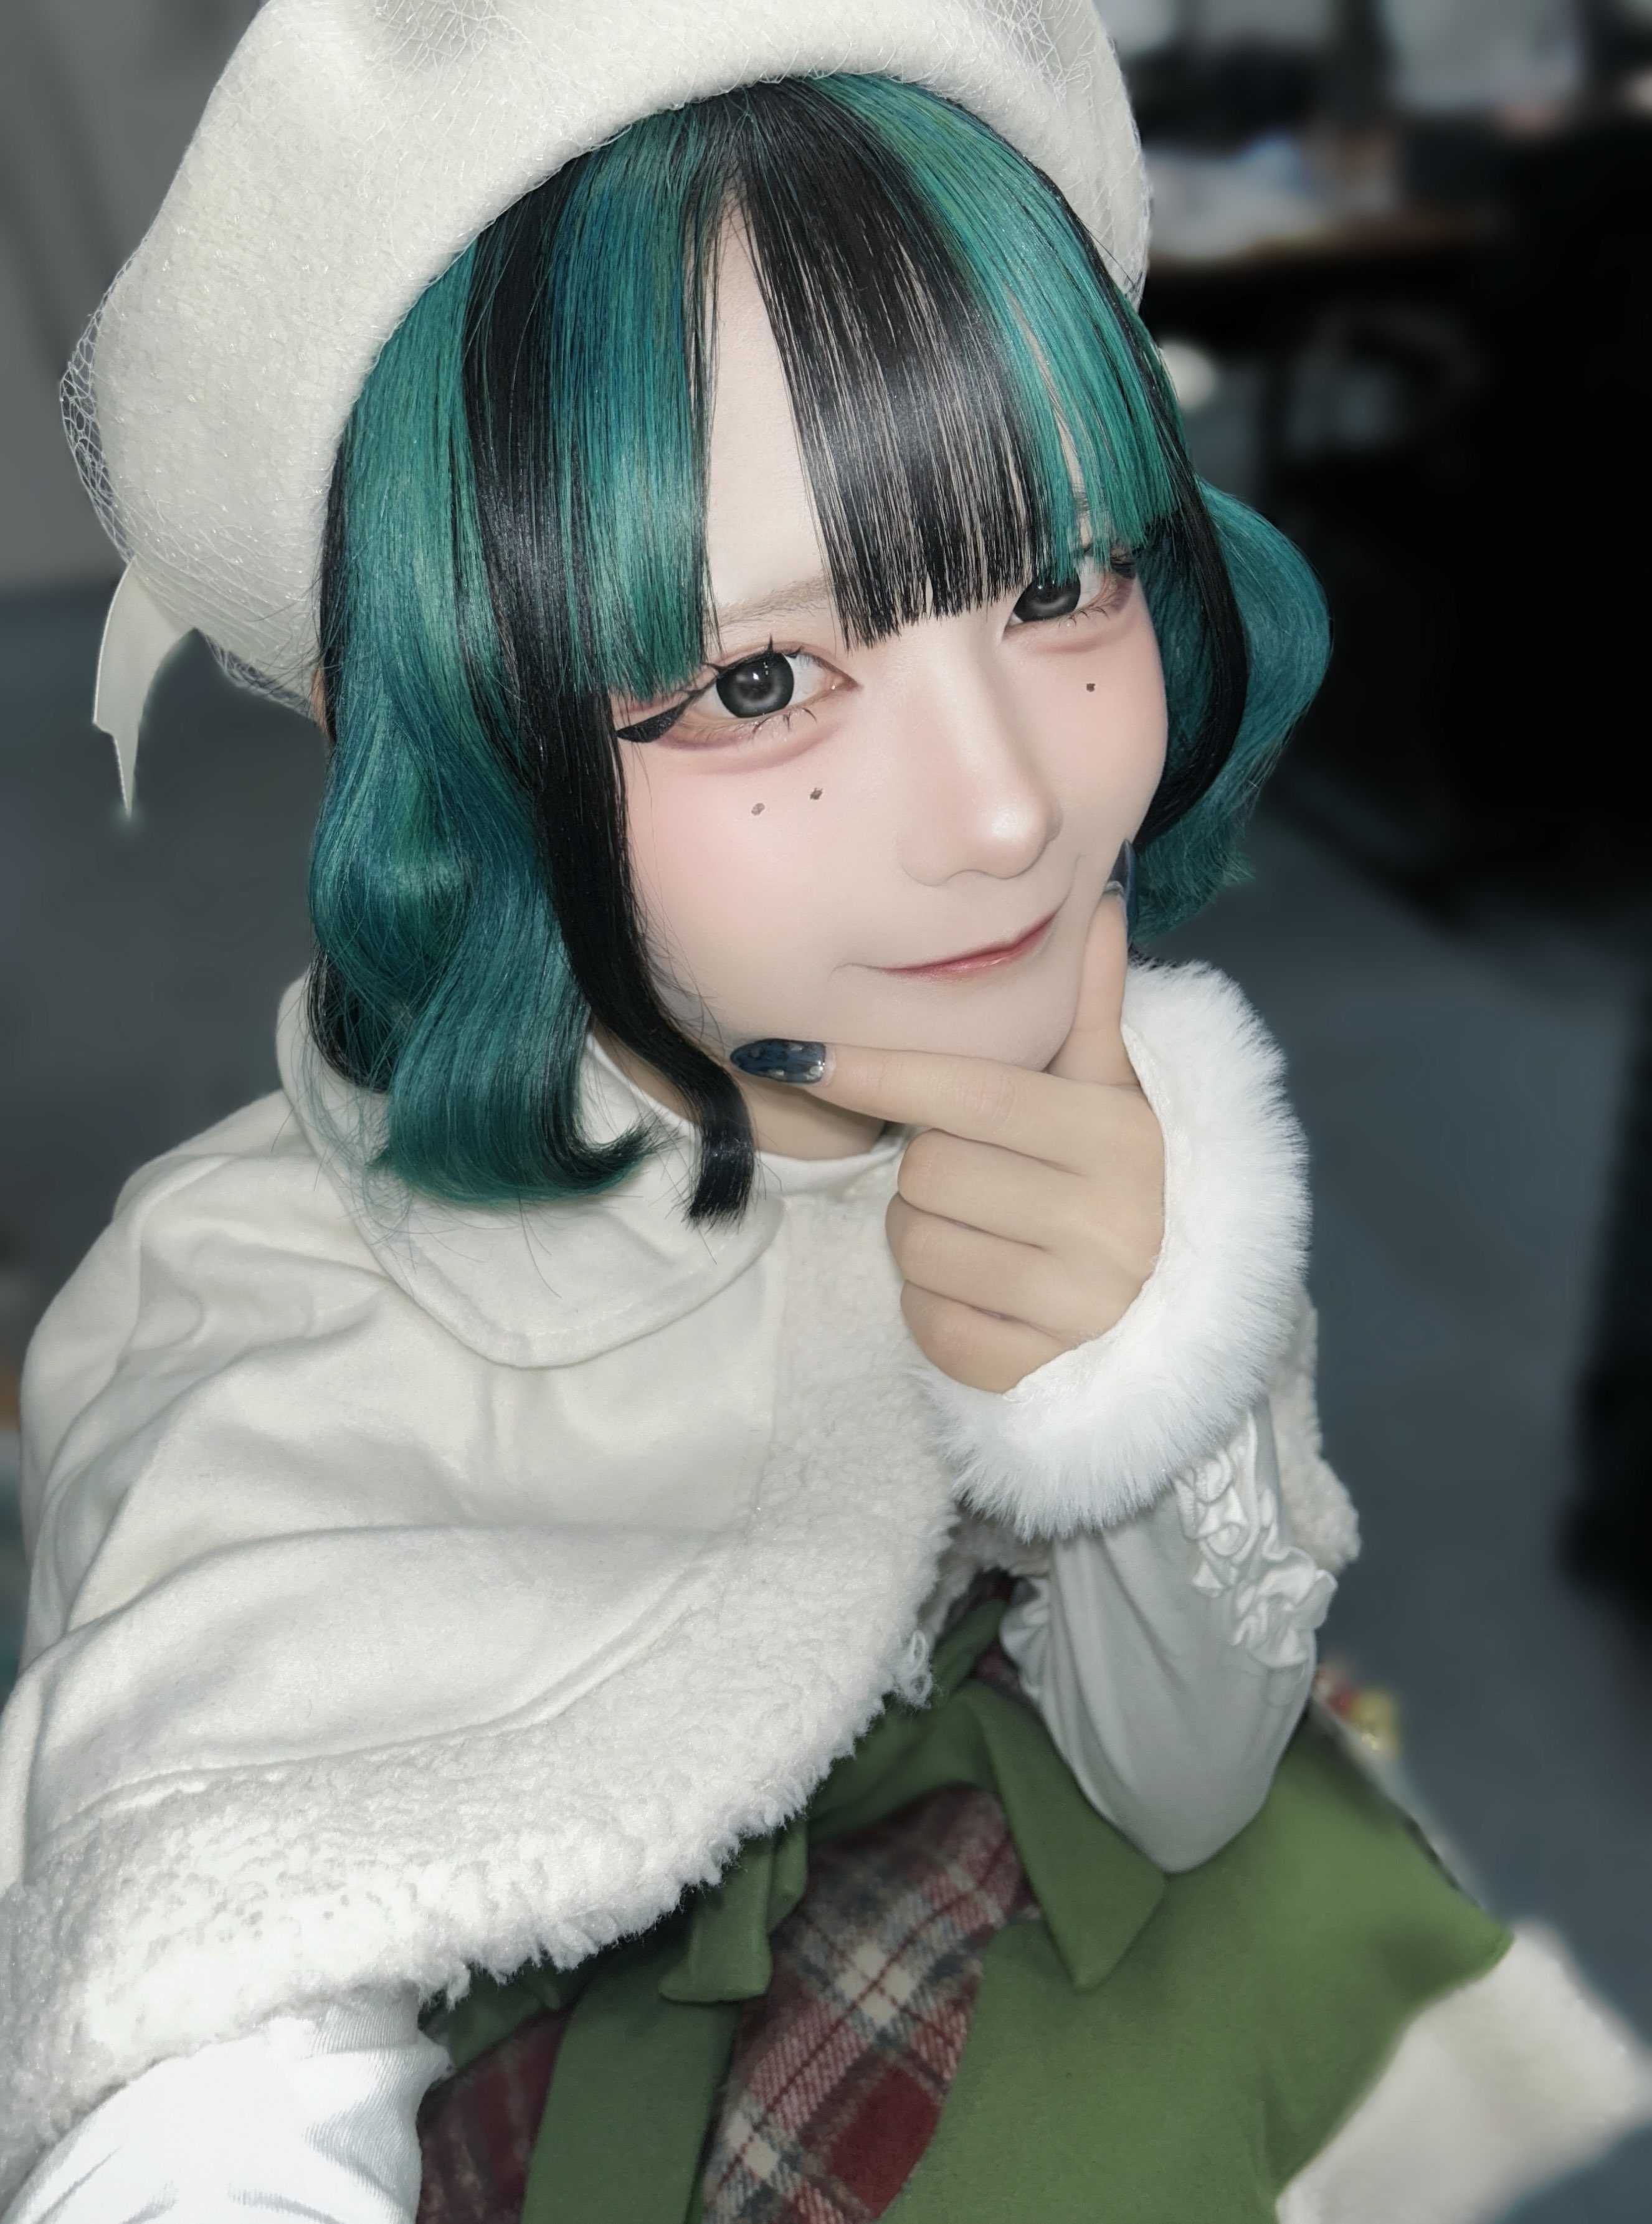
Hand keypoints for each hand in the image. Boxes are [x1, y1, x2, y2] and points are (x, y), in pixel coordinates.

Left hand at [805, 894, 1163, 1390]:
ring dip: (925, 1241)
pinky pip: (928, 1325)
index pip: (971, 1093)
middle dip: (930, 1173)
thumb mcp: (1119, 1097)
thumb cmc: (1126, 1189)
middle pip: (928, 1171)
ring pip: (916, 1246)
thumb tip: (1096, 901)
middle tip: (981, 1182)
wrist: (1184, 1327)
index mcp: (1116, 1138)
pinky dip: (935, 1310)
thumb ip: (1093, 1007)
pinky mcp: (1036, 1373)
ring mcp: (1075, 1305)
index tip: (794, 1053)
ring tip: (987, 1239)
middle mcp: (1106, 1219)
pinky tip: (985, 1296)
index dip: (877, 1070)